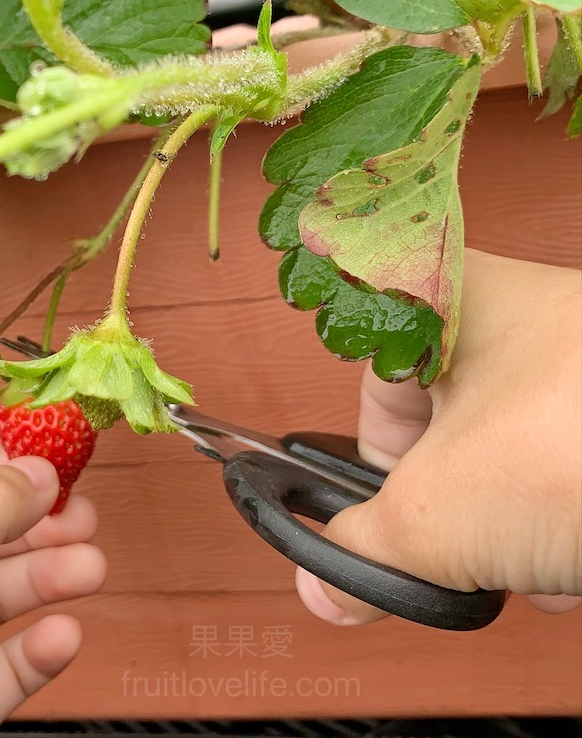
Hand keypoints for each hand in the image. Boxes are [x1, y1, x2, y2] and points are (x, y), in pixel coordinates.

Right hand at [295, 249, 581, 624]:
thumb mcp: (435, 516)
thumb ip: (360, 552)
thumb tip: (327, 585)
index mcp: (444, 300)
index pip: (366, 375)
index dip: (368, 452)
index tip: (378, 505)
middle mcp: (516, 320)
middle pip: (442, 427)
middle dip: (451, 506)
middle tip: (456, 540)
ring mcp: (576, 366)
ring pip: (508, 452)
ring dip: (510, 524)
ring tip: (529, 558)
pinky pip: (564, 461)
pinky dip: (563, 515)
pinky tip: (571, 557)